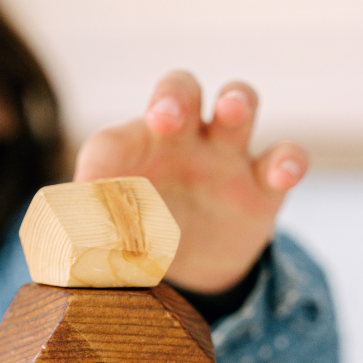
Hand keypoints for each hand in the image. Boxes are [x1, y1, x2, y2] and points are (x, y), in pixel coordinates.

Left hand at [73, 71, 306, 293]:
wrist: (190, 271)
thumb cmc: (139, 238)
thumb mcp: (111, 245)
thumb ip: (93, 247)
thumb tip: (74, 261)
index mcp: (130, 152)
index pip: (111, 142)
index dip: (98, 165)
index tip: (89, 194)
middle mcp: (179, 141)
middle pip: (179, 92)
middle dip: (172, 96)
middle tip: (164, 118)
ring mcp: (224, 158)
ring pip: (236, 107)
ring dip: (236, 100)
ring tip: (230, 109)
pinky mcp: (262, 186)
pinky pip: (284, 159)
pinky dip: (288, 161)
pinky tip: (281, 173)